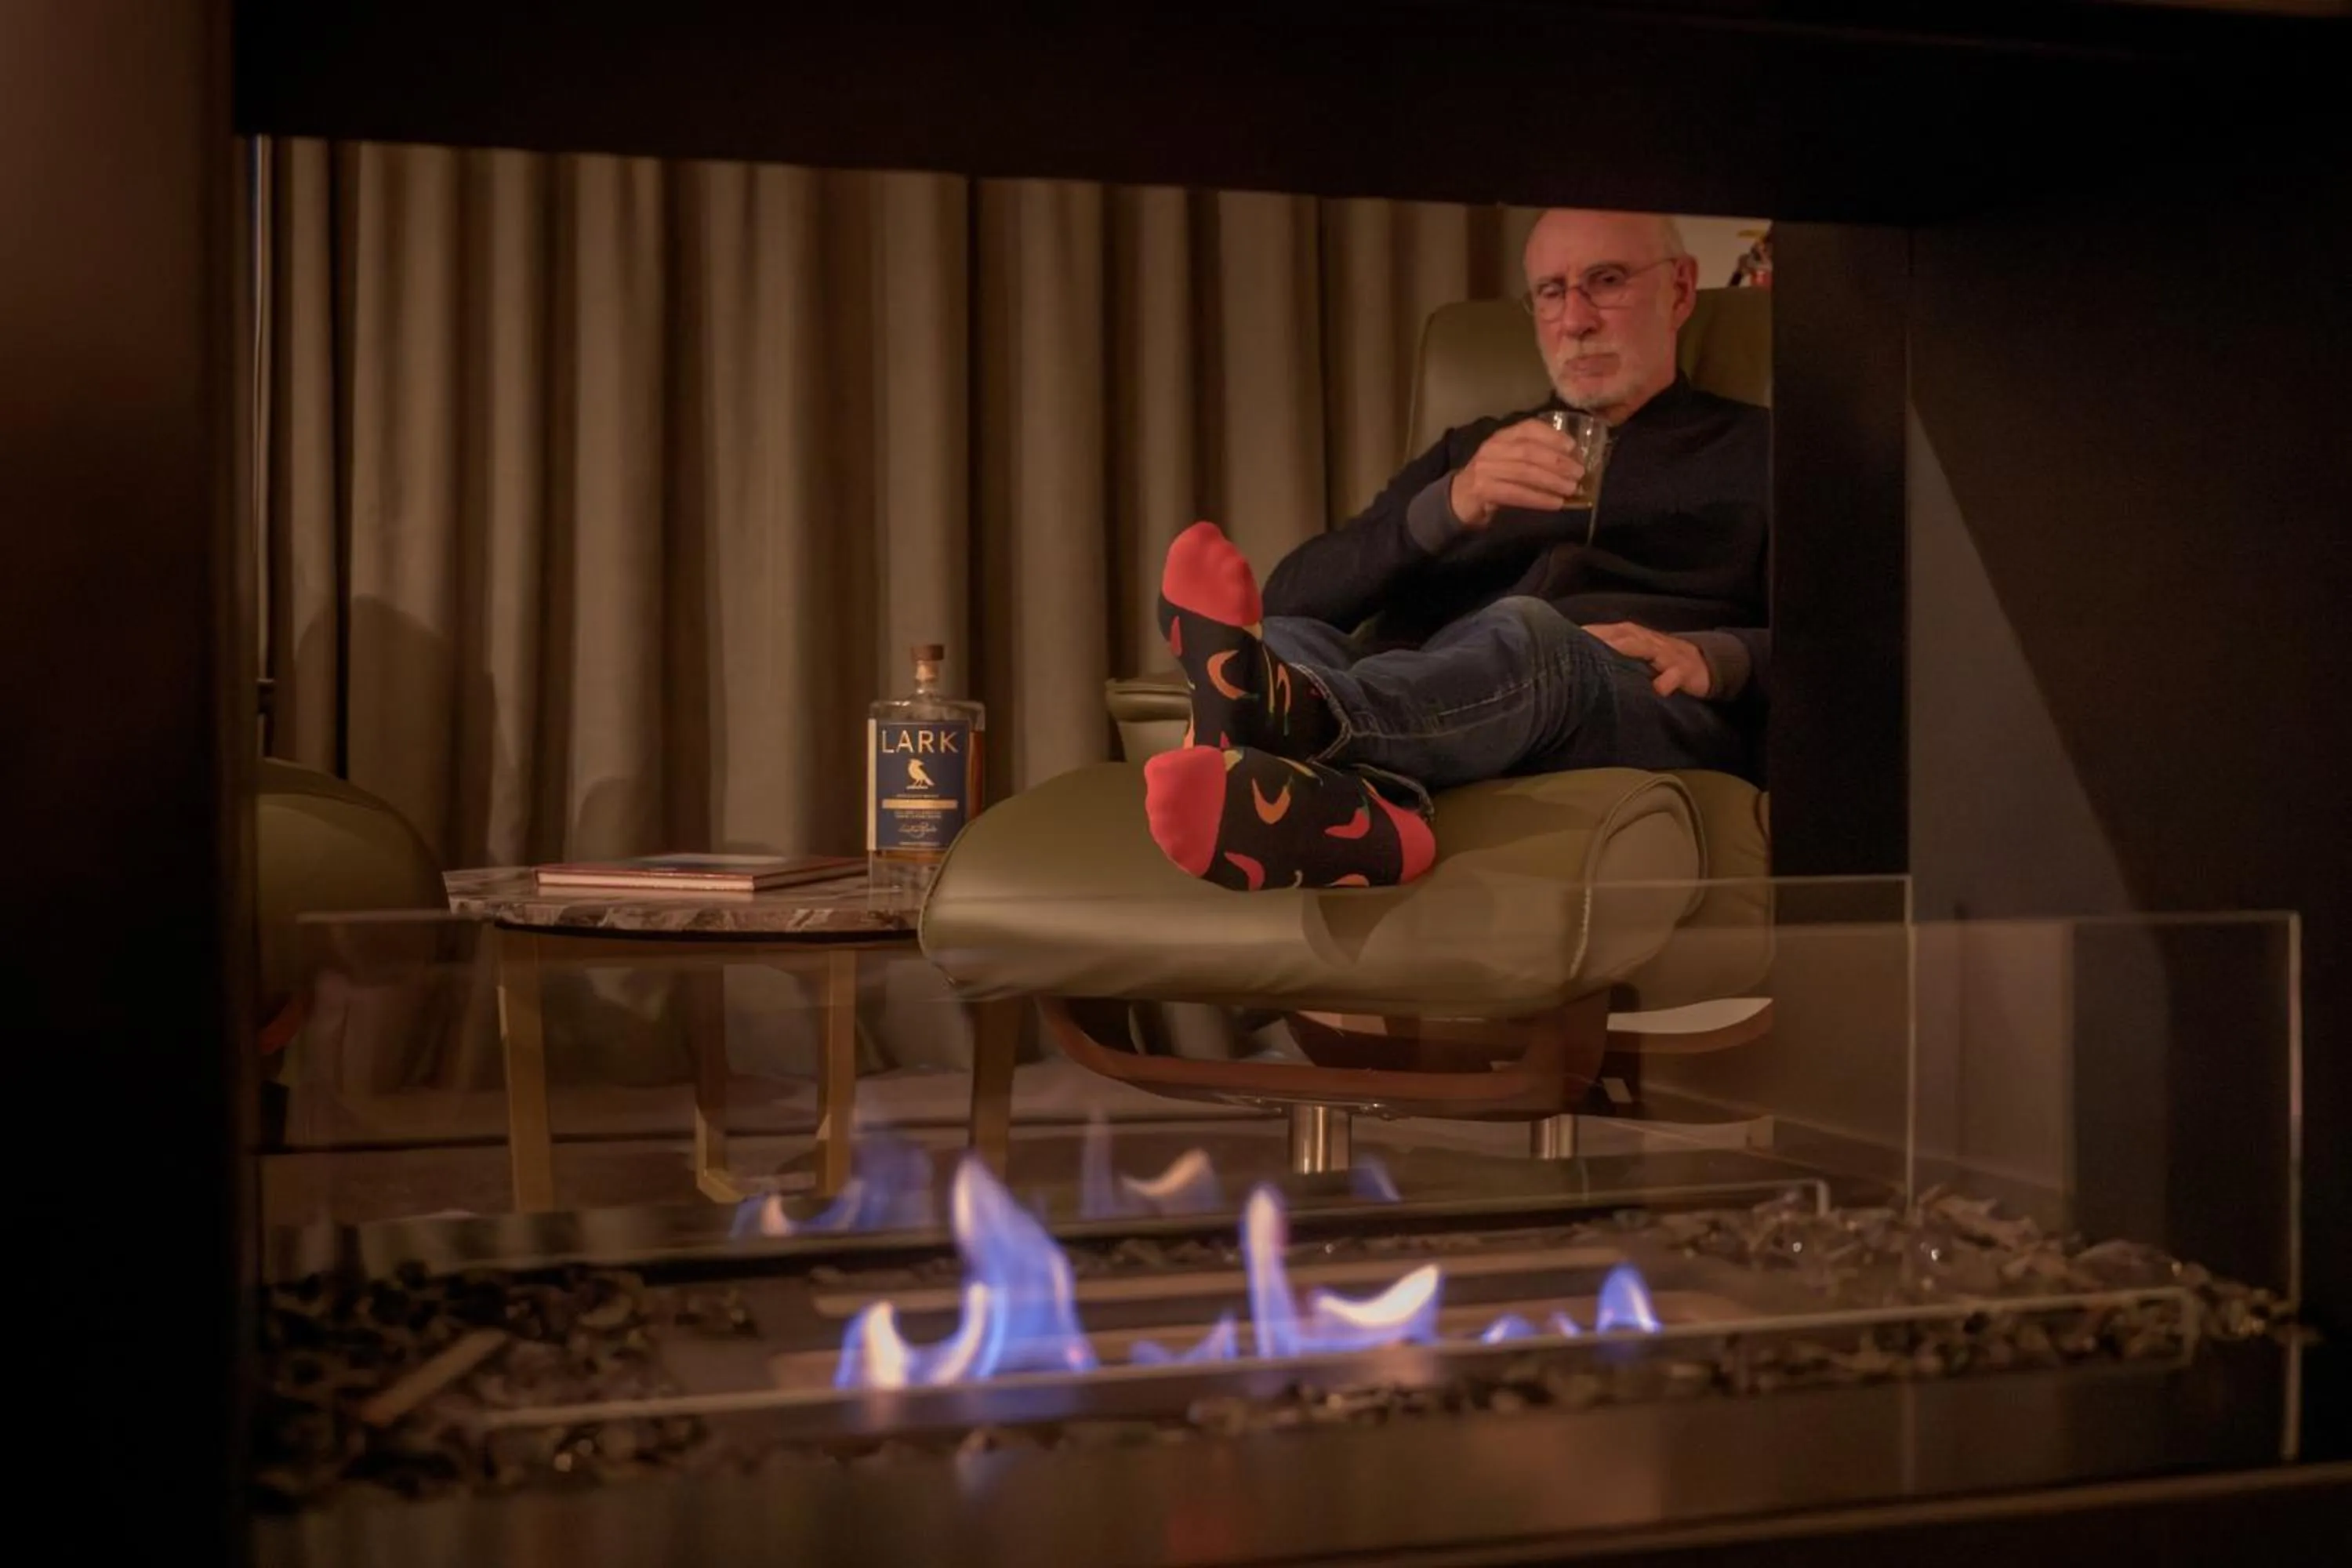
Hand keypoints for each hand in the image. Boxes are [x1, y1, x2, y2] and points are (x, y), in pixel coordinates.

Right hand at [1446, 418, 1585, 527]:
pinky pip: (1516, 493)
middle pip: (1529, 451)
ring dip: (1552, 481)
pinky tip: (1555, 503)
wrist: (1460, 499)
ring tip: (1571, 489)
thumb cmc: (1493, 479)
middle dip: (1558, 462)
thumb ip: (1534, 456)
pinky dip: (1538, 498)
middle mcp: (1493, 448)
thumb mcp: (1511, 460)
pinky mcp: (1483, 489)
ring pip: (1524, 472)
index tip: (1573, 447)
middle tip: (1579, 474)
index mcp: (1502, 437)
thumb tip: (1572, 461)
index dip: (1553, 436)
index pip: (1529, 428)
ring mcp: (1485, 468)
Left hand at [1584, 622, 1712, 698]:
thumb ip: (1609, 651)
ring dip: (1630, 651)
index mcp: (1632, 635)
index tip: (1561, 641)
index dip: (1586, 635)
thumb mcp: (1633, 652)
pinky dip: (1666, 681)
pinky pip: (1674, 675)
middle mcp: (1647, 639)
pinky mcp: (1684, 670)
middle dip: (1602, 640)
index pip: (1605, 631)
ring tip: (1610, 661)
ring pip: (1646, 649)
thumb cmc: (1658, 659)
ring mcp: (1666, 654)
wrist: (1702, 662)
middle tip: (1580, 649)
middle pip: (1622, 637)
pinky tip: (1658, 689)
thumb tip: (1573, 658)